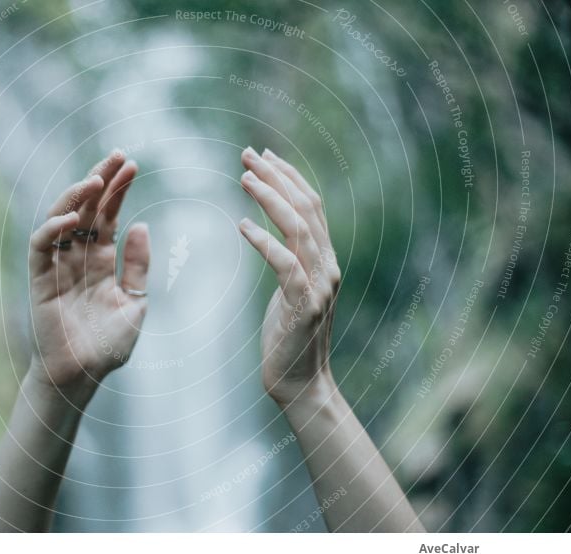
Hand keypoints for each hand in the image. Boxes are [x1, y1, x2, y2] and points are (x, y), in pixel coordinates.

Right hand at [28, 150, 149, 407]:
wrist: (81, 376)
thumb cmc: (107, 346)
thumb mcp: (134, 303)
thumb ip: (137, 266)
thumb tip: (141, 225)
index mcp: (101, 261)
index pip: (108, 217)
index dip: (119, 191)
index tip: (133, 166)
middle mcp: (78, 258)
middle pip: (87, 210)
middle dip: (101, 182)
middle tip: (118, 156)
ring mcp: (58, 266)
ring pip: (62, 219)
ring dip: (76, 197)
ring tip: (96, 180)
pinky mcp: (40, 279)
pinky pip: (41, 246)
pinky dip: (52, 229)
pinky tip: (70, 217)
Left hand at [239, 147, 340, 407]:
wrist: (299, 382)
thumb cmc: (289, 336)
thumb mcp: (292, 290)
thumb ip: (291, 259)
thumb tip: (271, 230)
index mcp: (325, 260)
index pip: (311, 206)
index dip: (289, 177)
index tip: (263, 156)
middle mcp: (328, 267)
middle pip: (306, 208)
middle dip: (277, 176)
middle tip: (247, 155)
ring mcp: (319, 286)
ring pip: (298, 229)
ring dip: (270, 199)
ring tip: (244, 179)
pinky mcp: (303, 306)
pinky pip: (284, 265)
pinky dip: (264, 242)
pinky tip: (242, 226)